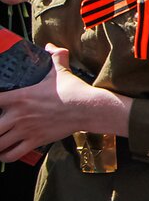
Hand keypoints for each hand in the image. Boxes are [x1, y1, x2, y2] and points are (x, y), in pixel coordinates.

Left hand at [0, 44, 131, 162]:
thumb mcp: (61, 70)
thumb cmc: (73, 90)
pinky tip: (5, 152)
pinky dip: (5, 155)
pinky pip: (12, 154)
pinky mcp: (35, 141)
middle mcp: (19, 115)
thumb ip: (53, 56)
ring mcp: (26, 130)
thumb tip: (50, 46)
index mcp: (20, 97)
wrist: (88, 108)